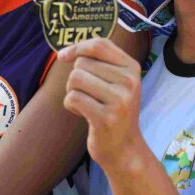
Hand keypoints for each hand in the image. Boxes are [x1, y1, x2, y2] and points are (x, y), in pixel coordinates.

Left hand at [58, 38, 143, 171]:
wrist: (125, 149)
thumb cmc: (113, 111)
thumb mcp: (115, 82)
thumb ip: (96, 62)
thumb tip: (63, 53)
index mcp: (132, 68)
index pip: (99, 44)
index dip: (77, 47)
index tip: (63, 56)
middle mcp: (130, 82)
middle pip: (82, 63)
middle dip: (75, 78)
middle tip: (88, 95)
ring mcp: (120, 100)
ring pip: (75, 79)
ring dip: (72, 92)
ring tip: (85, 103)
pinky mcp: (106, 118)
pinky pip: (72, 98)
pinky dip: (71, 106)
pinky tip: (83, 114)